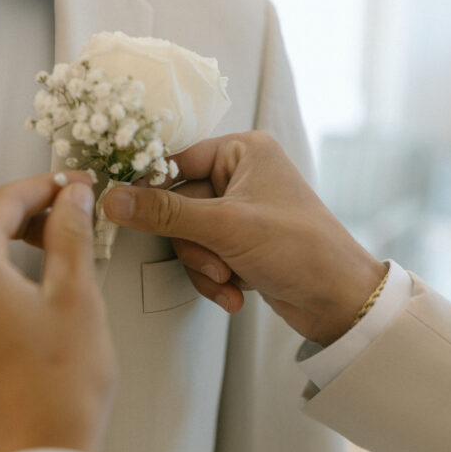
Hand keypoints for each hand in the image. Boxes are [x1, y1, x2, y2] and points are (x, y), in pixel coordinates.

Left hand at [0, 173, 114, 451]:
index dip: (43, 187)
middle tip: (61, 216)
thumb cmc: (53, 395)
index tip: (71, 188)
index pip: (2, 201)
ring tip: (44, 257)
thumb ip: (70, 236)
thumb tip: (70, 202)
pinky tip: (17, 300)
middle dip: (17, 210)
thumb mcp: (77, 299)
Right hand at [103, 132, 386, 345]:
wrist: (339, 301)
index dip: (152, 189)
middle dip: (193, 244)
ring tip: (230, 279)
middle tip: (214, 262)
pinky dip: (215, 278)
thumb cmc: (297, 248)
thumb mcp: (225, 227)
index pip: (176, 160)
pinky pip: (205, 256)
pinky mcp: (242, 243)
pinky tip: (235, 293)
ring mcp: (241, 211)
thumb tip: (111, 199)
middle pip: (178, 205)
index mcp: (243, 150)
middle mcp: (241, 174)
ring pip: (188, 236)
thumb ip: (164, 213)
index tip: (125, 210)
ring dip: (204, 265)